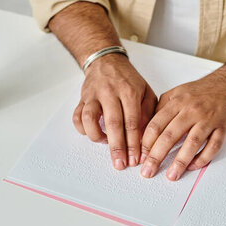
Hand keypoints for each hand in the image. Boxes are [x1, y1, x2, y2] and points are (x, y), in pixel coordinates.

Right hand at [73, 54, 156, 169]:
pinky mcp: (82, 99)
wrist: (106, 61)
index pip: (133, 123)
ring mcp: (93, 95)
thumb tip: (145, 139)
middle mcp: (110, 93)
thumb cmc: (128, 80)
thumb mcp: (146, 92)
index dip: (134, 143)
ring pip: (89, 119)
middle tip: (120, 164)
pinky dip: (82, 129)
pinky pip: (76, 117)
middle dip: (117, 147)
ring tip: (103, 144)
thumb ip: (148, 113)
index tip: (135, 159)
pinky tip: (91, 134)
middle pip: (113, 124)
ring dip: (96, 136)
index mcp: (129, 92)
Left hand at [139, 70, 225, 180]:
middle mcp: (192, 111)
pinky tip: (192, 167)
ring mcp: (208, 119)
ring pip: (192, 143)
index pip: (156, 125)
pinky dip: (203, 158)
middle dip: (156, 156)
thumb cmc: (201, 91)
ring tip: (171, 176)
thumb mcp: (176, 94)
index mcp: (177, 102)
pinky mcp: (223, 127)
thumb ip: (160, 109)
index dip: (146, 143)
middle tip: (148, 171)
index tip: (140, 157)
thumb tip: (145, 129)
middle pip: (170, 136)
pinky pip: (213, 146)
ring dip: (180, 162)